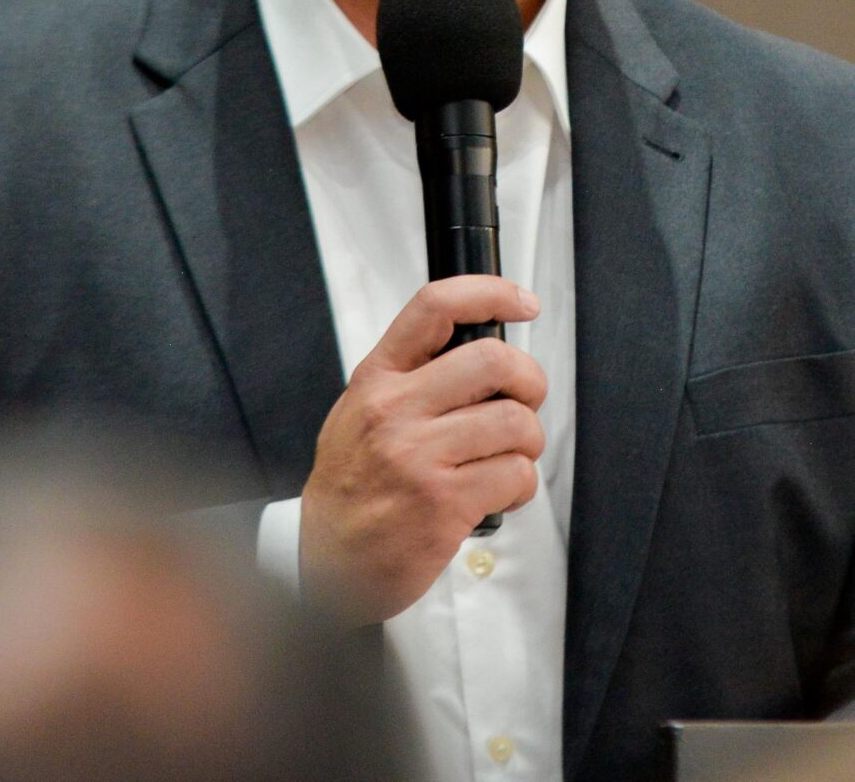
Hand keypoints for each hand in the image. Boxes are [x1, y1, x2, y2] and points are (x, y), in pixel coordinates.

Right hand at [297, 275, 547, 624]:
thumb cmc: (350, 490)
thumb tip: (478, 353)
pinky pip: (516, 475)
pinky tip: (496, 496)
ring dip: (527, 445)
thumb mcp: (357, 414)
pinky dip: (520, 487)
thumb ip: (408, 380)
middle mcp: (395, 409)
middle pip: (494, 360)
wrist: (324, 561)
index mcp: (376, 379)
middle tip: (523, 402)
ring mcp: (418, 455)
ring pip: (515, 422)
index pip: (434, 308)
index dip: (490, 292)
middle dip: (529, 381)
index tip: (522, 301)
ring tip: (505, 461)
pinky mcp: (444, 502)